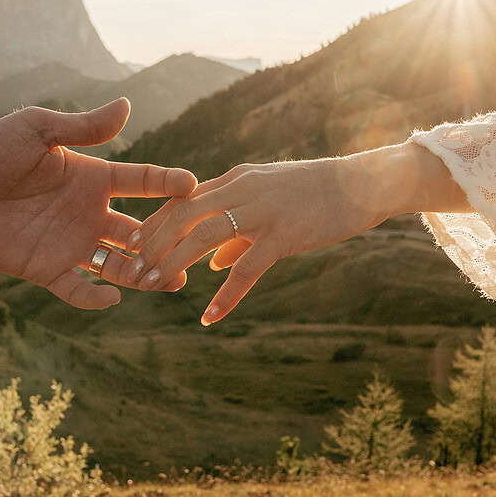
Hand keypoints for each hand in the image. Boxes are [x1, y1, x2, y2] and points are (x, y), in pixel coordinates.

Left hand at [0, 98, 197, 309]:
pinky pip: (78, 289)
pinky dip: (95, 298)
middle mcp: (90, 213)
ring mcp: (72, 243)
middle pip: (141, 230)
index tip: (193, 186)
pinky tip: (113, 297)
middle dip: (168, 240)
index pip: (142, 182)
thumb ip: (83, 127)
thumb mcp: (39, 130)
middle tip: (194, 248)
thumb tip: (127, 105)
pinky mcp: (48, 268)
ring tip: (172, 281)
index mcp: (93, 179)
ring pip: (119, 264)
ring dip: (145, 273)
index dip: (168, 183)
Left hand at [128, 142, 469, 324]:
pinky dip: (225, 295)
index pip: (180, 199)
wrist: (363, 182)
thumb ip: (238, 230)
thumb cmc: (315, 193)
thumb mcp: (269, 200)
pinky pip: (247, 269)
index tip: (133, 249)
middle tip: (135, 272)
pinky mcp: (285, 234)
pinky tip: (210, 317)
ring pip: (204, 237)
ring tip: (155, 287)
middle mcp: (241, 189)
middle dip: (153, 243)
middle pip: (181, 214)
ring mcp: (262, 211)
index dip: (153, 224)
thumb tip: (213, 263)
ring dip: (174, 263)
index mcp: (235, 179)